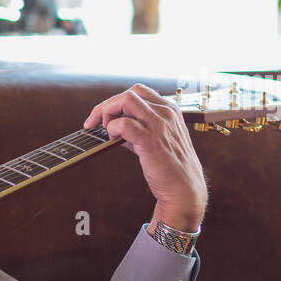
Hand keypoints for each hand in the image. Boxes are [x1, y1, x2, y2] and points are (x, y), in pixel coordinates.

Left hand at [83, 84, 207, 229]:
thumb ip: (137, 130)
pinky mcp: (150, 140)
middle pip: (130, 92)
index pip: (138, 91)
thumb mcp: (155, 140)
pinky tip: (113, 140)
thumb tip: (113, 126)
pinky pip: (124, 123)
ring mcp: (159, 124)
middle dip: (108, 105)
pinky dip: (112, 129)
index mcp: (169, 109)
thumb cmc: (169, 166)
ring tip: (106, 130)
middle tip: (96, 123)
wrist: (183, 188)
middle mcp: (166, 112)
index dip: (118, 101)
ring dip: (108, 112)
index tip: (105, 116)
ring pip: (126, 100)